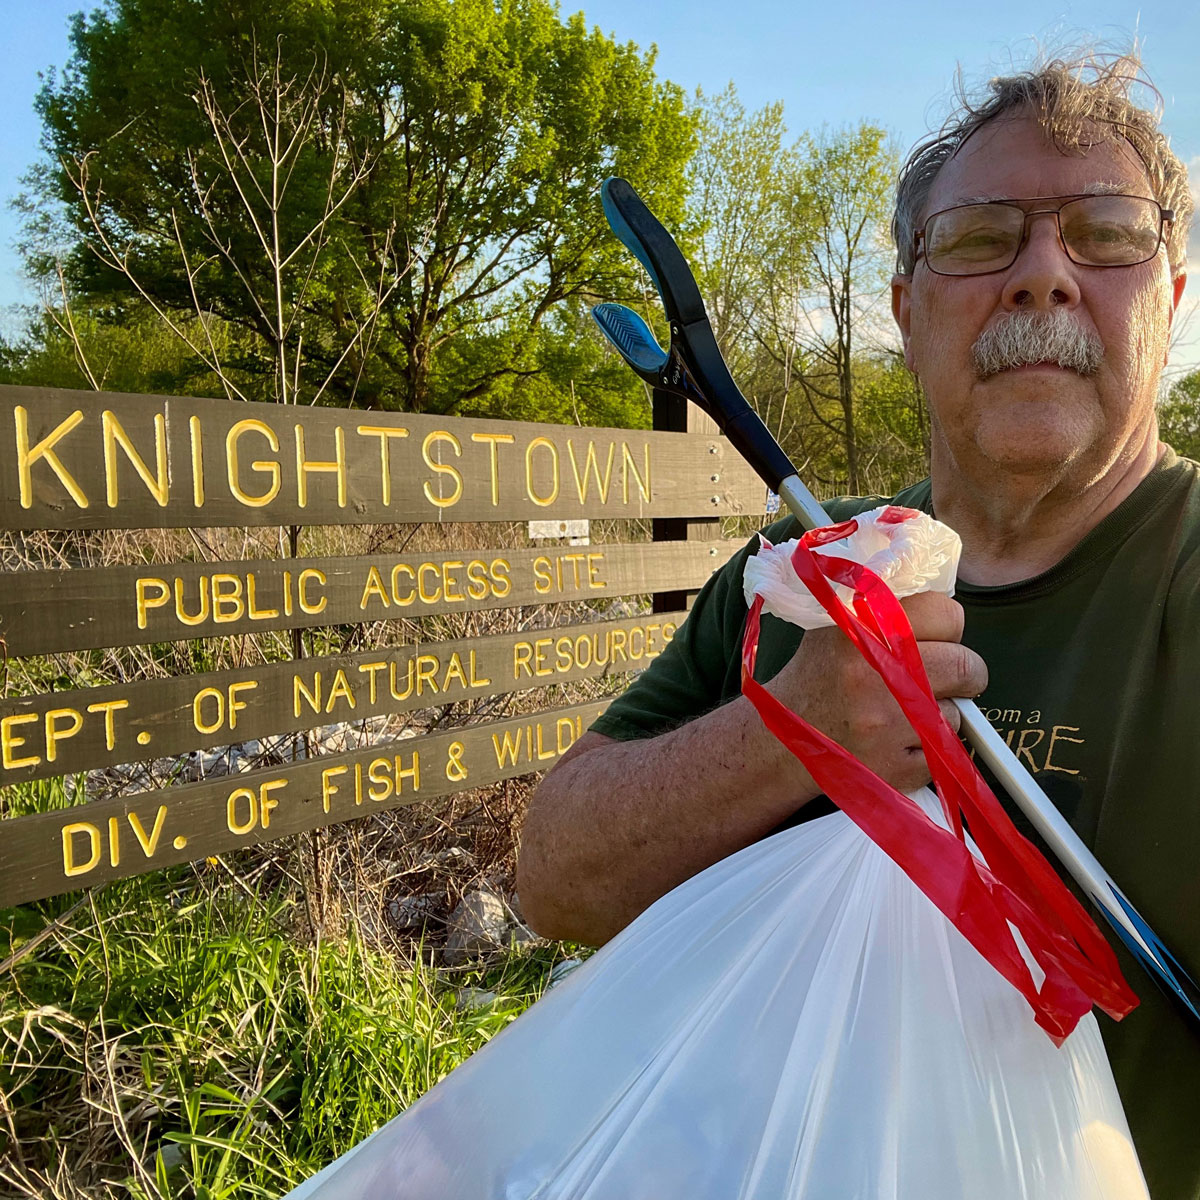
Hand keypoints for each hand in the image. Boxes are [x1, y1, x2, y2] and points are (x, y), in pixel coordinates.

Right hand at [765, 591, 986, 792]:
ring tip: (903, 712)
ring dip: (938, 715)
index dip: (946, 628)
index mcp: (864, 631)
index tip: (938, 640)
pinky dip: (925, 749)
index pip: (948, 614)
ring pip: (955, 714)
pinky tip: (893, 740)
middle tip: (945, 678)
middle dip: (962, 673)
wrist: (781, 738)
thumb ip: (887, 613)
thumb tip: (944, 609)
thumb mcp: (836, 628)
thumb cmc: (815, 678)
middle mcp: (877, 675)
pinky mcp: (895, 767)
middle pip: (965, 665)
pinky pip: (941, 753)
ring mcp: (888, 725)